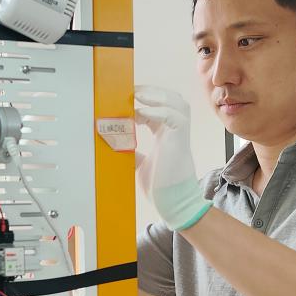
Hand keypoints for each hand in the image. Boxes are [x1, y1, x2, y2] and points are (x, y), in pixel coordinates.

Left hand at [134, 85, 211, 230]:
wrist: (173, 204)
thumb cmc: (160, 188)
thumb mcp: (140, 165)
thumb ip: (132, 153)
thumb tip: (115, 146)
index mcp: (167, 136)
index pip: (160, 109)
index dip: (145, 102)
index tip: (126, 102)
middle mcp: (175, 132)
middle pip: (172, 100)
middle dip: (153, 92)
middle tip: (133, 91)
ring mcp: (180, 135)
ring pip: (176, 103)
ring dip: (157, 96)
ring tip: (138, 95)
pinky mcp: (180, 140)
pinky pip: (174, 116)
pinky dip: (157, 111)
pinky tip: (140, 114)